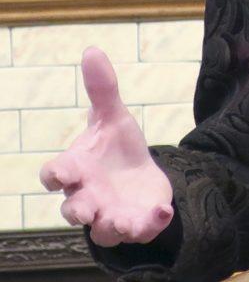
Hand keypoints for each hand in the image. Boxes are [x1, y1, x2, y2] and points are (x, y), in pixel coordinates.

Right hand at [40, 47, 173, 246]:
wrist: (140, 176)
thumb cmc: (116, 148)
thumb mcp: (114, 116)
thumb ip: (103, 89)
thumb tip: (92, 50)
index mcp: (77, 169)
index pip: (53, 175)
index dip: (54, 175)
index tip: (61, 173)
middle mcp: (88, 197)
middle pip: (73, 210)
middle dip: (78, 210)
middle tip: (90, 206)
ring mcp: (109, 215)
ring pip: (101, 231)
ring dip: (109, 226)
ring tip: (120, 219)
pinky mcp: (134, 224)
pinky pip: (137, 232)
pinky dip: (148, 225)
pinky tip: (161, 212)